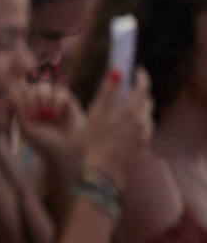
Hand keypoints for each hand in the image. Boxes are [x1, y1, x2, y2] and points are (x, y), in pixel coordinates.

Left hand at [15, 81, 85, 171]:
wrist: (65, 152)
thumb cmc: (43, 143)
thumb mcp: (26, 129)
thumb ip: (18, 110)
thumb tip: (10, 93)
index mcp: (24, 107)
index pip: (18, 90)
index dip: (19, 91)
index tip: (20, 100)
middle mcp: (37, 101)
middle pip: (30, 85)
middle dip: (31, 96)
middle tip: (35, 112)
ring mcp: (52, 100)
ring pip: (44, 85)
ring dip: (43, 97)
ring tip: (47, 113)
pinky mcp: (68, 101)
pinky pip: (61, 90)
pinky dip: (58, 101)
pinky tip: (58, 114)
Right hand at [82, 66, 153, 188]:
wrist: (103, 171)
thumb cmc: (95, 140)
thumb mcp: (96, 113)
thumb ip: (107, 91)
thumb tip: (116, 71)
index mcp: (132, 110)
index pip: (144, 87)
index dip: (142, 77)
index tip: (137, 71)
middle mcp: (142, 121)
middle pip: (147, 101)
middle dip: (140, 93)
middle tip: (128, 90)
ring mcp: (144, 135)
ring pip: (147, 116)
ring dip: (139, 109)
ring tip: (124, 110)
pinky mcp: (142, 146)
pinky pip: (145, 130)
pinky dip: (138, 124)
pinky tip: (125, 129)